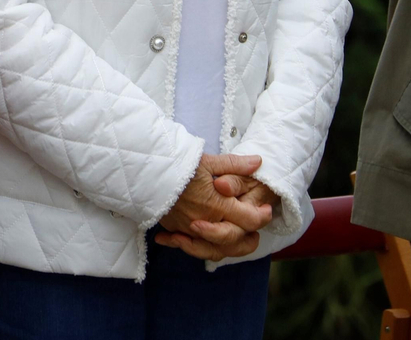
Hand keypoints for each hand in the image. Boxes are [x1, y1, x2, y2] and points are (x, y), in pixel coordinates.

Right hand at [156, 154, 272, 261]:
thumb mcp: (207, 160)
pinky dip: (200, 247)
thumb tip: (258, 162)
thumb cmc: (177, 163)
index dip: (262, 217)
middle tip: (255, 230)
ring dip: (228, 248)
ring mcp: (189, 229)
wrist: (144, 172)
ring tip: (236, 240)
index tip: (266, 210)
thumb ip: (234, 164)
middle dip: (248, 239)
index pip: (249, 220)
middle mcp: (205, 221)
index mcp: (217, 203)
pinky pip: (193, 246)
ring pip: (214, 250)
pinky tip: (204, 241)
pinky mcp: (175, 229)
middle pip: (234, 241)